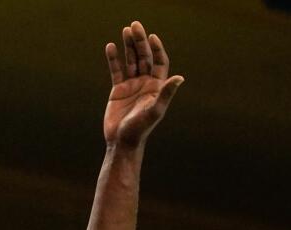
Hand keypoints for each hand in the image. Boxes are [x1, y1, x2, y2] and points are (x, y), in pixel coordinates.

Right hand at [103, 21, 183, 148]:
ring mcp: (132, 85)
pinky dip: (113, 59)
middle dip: (140, 41)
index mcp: (157, 86)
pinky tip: (110, 47)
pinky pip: (116, 71)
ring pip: (131, 61)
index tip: (151, 37)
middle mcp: (146, 83)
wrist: (122, 142)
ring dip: (128, 46)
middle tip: (134, 26)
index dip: (157, 48)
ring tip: (125, 30)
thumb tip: (180, 78)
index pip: (160, 62)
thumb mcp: (155, 111)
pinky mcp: (118, 90)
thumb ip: (166, 94)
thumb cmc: (140, 129)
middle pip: (144, 57)